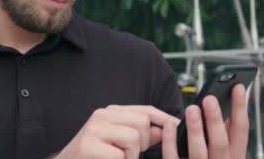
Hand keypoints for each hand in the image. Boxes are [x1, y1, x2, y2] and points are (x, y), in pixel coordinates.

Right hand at [55, 105, 177, 158]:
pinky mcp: (87, 146)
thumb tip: (167, 128)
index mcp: (111, 113)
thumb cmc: (95, 157)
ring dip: (131, 156)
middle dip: (145, 143)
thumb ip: (142, 134)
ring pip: (133, 138)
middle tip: (131, 154)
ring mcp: (93, 130)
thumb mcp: (121, 142)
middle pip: (142, 122)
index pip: (145, 110)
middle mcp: (101, 116)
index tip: (176, 127)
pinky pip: (119, 156)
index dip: (164, 119)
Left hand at [162, 84, 248, 157]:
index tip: (238, 87)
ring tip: (191, 109)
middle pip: (221, 143)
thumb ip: (224, 132)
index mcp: (234, 157)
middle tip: (209, 98)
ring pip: (199, 153)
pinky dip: (171, 141)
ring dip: (195, 130)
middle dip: (215, 120)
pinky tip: (169, 125)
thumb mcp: (224, 151)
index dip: (241, 108)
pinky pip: (174, 158)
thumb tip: (221, 102)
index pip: (241, 131)